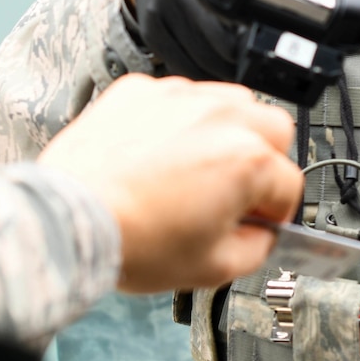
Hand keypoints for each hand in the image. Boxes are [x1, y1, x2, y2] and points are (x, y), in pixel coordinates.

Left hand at [38, 74, 301, 292]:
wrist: (70, 220)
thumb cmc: (132, 239)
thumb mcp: (213, 269)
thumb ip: (257, 249)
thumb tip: (262, 235)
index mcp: (246, 160)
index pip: (289, 184)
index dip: (276, 213)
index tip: (258, 223)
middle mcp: (219, 117)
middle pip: (273, 129)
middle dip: (263, 161)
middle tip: (236, 192)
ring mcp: (178, 97)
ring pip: (229, 102)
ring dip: (226, 132)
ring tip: (197, 168)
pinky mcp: (139, 91)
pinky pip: (177, 98)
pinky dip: (177, 122)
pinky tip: (157, 154)